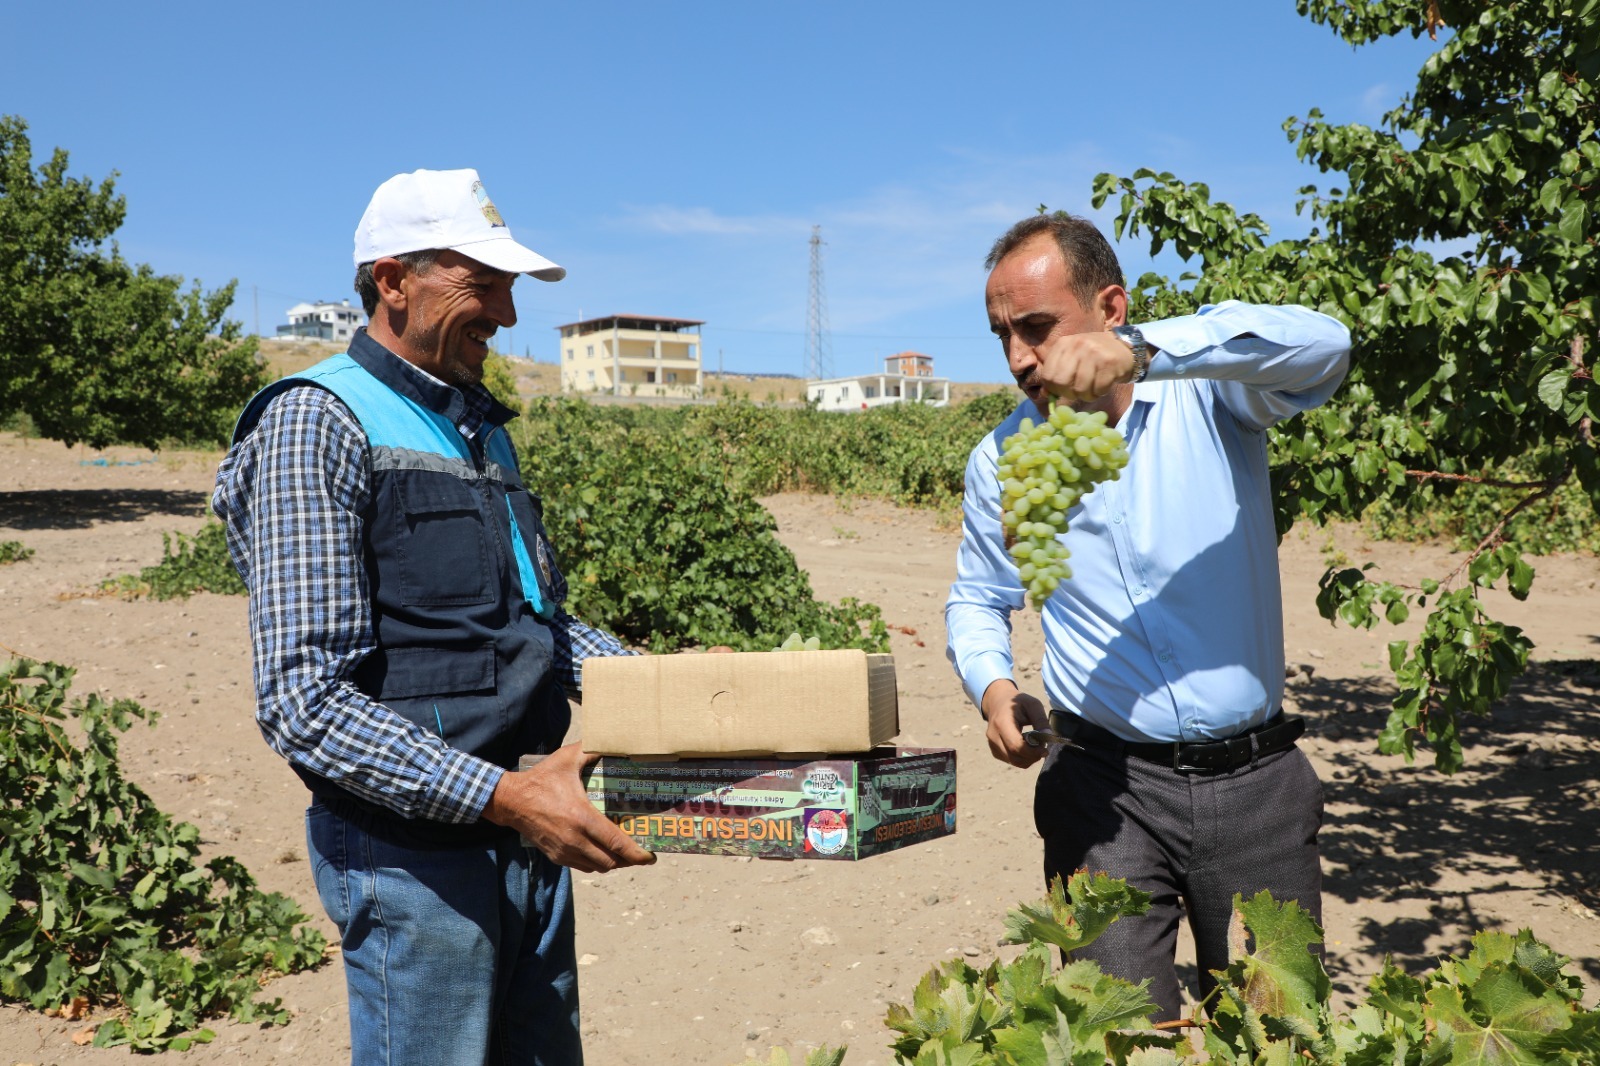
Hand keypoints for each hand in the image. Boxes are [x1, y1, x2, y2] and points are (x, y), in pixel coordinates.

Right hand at [481, 742, 656, 872]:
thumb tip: (612, 740)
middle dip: (628, 859)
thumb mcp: (566, 759)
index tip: (651, 856)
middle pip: (611, 861)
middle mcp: (575, 840)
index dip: (637, 853)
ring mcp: (564, 851)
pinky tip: (601, 851)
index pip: (616, 844)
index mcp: (582, 818)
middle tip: (640, 850)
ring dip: (612, 862)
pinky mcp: (556, 856)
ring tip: (622, 851)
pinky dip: (595, 863)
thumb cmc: (541, 779)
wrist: (511, 801)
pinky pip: (582, 867)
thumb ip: (590, 749)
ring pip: (597, 867)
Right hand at [981, 680, 1050, 767]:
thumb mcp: (1032, 704)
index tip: (1045, 749)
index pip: (1016, 746)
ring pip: (1013, 761)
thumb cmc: (1017, 702)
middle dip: (1032, 756)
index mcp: (1001, 723)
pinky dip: (1022, 758)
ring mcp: (992, 744)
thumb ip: (1040, 719)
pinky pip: (1010, 760)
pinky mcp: (994, 750)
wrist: (998, 702)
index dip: (1032, 752)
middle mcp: (993, 736)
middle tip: (1043, 748)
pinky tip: (1026, 747)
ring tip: (1035, 747)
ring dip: (1028, 759)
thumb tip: (1048, 736)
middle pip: (1015, 757)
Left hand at [1035, 330, 1135, 405]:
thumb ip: (1057, 372)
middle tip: (1078, 391)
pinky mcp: (1109, 363)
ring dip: (1087, 395)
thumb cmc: (1094, 356)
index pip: (1048, 375)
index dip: (1054, 389)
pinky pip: (1098, 390)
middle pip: (1062, 383)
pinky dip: (1100, 393)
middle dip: (1069, 393)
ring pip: (1080, 389)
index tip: (1064, 389)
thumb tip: (1045, 394)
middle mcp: (1077, 345)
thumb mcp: (1072, 358)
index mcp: (1063, 344)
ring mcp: (1093, 353)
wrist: (1125, 348)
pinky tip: (1103, 384)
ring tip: (1093, 387)